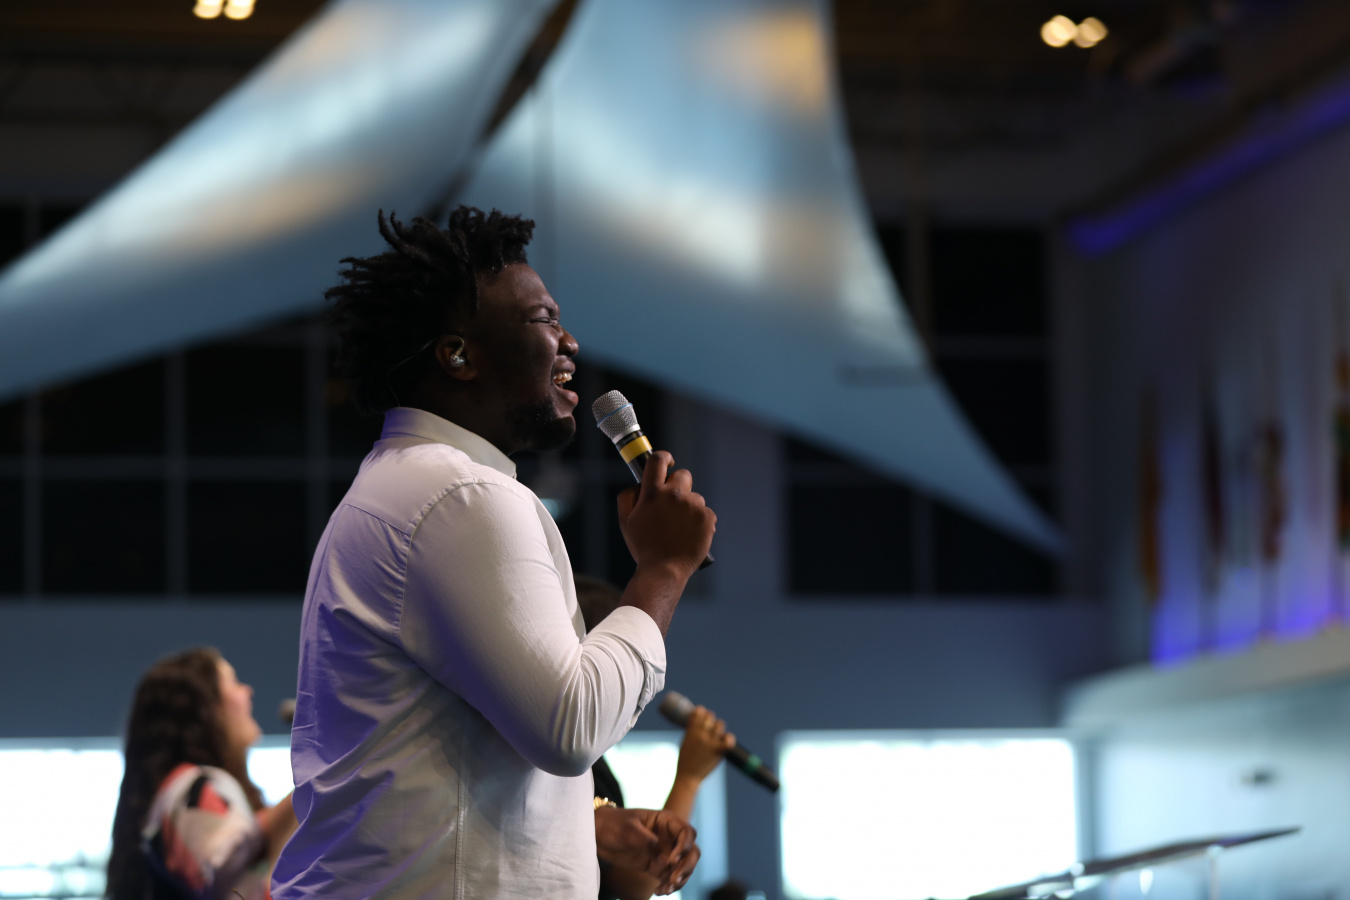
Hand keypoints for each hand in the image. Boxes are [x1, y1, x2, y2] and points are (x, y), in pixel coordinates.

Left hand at [595, 807, 699, 894]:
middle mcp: (669, 837)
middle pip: (691, 851)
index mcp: (665, 821)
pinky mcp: (657, 865)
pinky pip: (670, 877)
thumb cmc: (612, 824)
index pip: (686, 832)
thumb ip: (644, 840)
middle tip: (673, 879)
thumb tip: (663, 856)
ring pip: (683, 866)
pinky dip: (668, 885)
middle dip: (686, 867)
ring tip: (665, 889)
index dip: (685, 846)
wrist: (598, 835)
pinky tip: (659, 891)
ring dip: (679, 879)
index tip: (672, 860)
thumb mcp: (626, 829)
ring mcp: (664, 851)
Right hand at [616, 451, 715, 580]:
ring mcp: (693, 506)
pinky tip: (689, 534)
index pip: (658, 460)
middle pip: (682, 475)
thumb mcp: (625, 521)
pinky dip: (700, 521)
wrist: (664, 570)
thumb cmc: (643, 546)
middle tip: (671, 506)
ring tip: (679, 528)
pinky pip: (705, 512)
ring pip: (694, 497)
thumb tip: (640, 483)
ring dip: (688, 507)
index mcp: (652, 493)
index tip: (667, 463)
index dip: (664, 458)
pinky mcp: (708, 517)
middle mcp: (674, 495)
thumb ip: (628, 496)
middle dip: (678, 486)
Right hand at [675, 706, 735, 784]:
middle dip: (710, 719)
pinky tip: (725, 741)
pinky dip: (729, 738)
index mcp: (690, 731)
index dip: (701, 712)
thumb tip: (700, 724)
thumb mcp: (685, 742)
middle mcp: (700, 734)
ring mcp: (710, 742)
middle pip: (710, 716)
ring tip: (717, 734)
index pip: (699, 711)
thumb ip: (692, 732)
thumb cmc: (684, 761)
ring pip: (720, 725)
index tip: (701, 715)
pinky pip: (728, 739)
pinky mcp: (718, 751)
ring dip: (718, 727)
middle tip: (710, 725)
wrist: (687, 777)